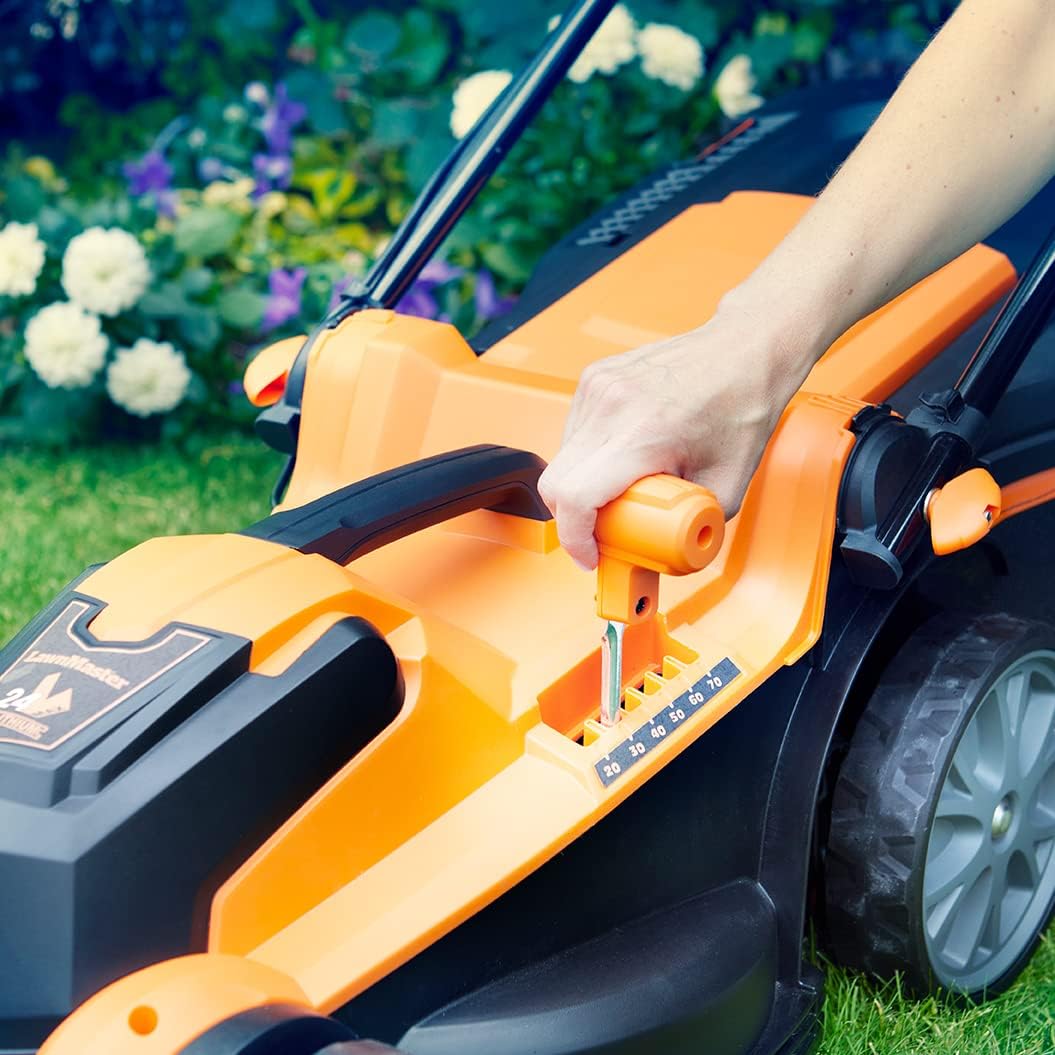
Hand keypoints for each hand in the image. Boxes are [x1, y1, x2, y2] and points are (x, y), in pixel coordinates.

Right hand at [537, 306, 813, 568]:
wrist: (745, 349)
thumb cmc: (742, 408)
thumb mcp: (727, 487)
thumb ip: (689, 526)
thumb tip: (660, 555)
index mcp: (645, 433)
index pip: (576, 497)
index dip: (575, 539)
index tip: (591, 556)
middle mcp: (613, 405)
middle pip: (556, 483)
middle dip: (572, 519)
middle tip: (604, 532)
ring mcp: (598, 386)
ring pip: (562, 458)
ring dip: (581, 485)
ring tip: (624, 485)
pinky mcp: (594, 377)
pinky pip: (573, 432)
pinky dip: (588, 455)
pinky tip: (621, 453)